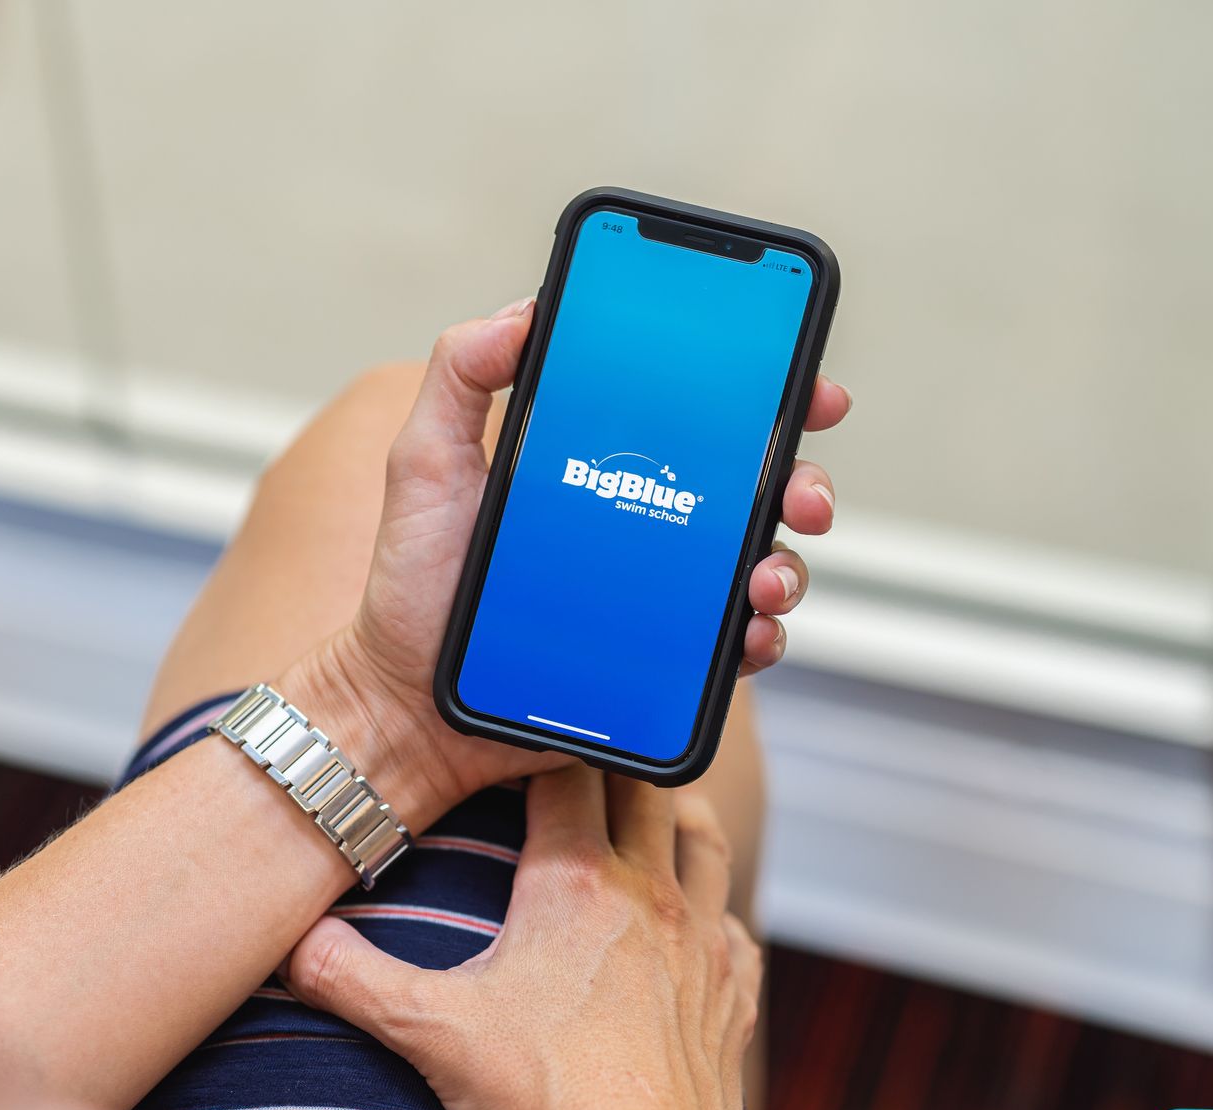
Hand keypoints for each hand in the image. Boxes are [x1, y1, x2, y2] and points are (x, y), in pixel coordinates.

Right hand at [282, 765, 760, 1109]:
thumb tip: (294, 943)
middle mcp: (648, 894)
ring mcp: (701, 943)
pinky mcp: (731, 995)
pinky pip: (735, 926)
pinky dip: (716, 907)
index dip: (538, 736)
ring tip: (651, 806)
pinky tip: (699, 922)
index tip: (516, 719)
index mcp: (574, 881)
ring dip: (676, 812)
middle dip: (610, 759)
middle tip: (580, 748)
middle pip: (642, 787)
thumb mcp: (429, 1034)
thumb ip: (352, 981)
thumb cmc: (546, 1101)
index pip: (563, 769)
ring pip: (703, 840)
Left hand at [302, 299, 849, 819]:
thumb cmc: (414, 585)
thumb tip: (528, 309)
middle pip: (752, 488)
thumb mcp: (426, 464)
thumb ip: (461, 374)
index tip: (800, 379)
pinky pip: (734, 645)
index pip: (698, 416)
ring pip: (759, 564)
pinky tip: (748, 631)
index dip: (763, 391)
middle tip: (799, 490)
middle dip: (802, 478)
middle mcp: (646, 522)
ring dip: (787, 563)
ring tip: (765, 575)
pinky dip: (759, 636)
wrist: (410, 699)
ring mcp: (660, 592)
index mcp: (605, 463)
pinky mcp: (661, 658)